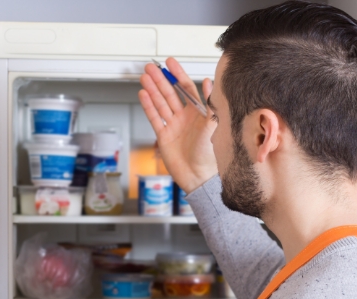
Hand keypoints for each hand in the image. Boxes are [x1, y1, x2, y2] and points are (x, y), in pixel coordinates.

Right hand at [139, 57, 217, 192]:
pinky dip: (148, 106)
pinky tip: (143, 94)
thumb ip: (209, 104)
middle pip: (170, 93)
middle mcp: (184, 117)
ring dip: (152, 89)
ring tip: (144, 77)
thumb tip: (209, 82)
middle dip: (160, 79)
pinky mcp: (163, 136)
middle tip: (151, 67)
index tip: (170, 63)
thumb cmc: (209, 154)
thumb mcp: (212, 125)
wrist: (198, 176)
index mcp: (197, 112)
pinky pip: (154, 118)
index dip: (177, 74)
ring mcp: (173, 125)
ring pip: (160, 103)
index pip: (186, 88)